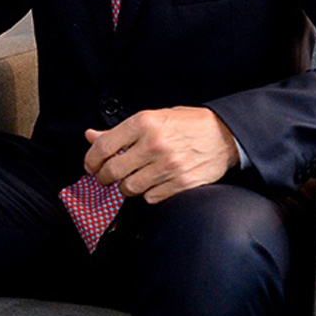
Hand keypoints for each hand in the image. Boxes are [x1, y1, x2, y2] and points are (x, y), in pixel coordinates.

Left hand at [82, 106, 239, 203]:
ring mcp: (168, 166)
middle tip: (105, 177)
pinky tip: (152, 184)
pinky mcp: (181, 183)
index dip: (91, 160)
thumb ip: (119, 130)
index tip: (90, 166)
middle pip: (112, 171)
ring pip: (129, 188)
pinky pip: (150, 198)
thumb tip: (91, 136)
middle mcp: (154, 144)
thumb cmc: (187, 124)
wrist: (224, 134)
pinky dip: (147, 194)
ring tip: (131, 179)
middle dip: (103, 177)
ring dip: (125, 187)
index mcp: (144, 123)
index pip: (103, 147)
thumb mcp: (152, 117)